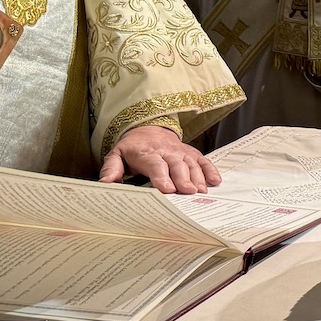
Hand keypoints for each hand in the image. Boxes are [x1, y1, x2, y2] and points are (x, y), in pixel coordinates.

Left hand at [101, 125, 221, 193]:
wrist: (148, 128)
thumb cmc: (133, 148)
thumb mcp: (116, 155)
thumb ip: (111, 169)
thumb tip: (105, 185)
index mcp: (147, 153)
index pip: (155, 165)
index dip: (162, 177)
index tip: (168, 189)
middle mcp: (167, 151)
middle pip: (177, 165)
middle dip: (183, 179)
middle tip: (189, 192)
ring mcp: (181, 151)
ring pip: (191, 164)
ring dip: (198, 177)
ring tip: (201, 191)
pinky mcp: (191, 153)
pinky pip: (203, 160)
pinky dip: (210, 170)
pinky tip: (215, 181)